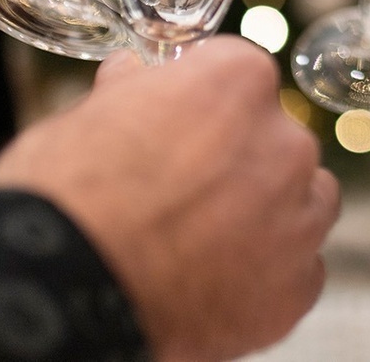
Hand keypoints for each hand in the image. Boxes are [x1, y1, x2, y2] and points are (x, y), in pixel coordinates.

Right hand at [0, 41, 338, 361]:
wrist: (65, 294)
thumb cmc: (66, 199)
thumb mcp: (82, 120)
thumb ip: (128, 94)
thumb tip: (130, 75)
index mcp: (237, 83)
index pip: (239, 74)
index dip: (204, 102)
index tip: (180, 124)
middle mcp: (284, 143)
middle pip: (276, 140)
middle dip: (238, 161)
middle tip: (183, 194)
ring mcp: (298, 218)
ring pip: (304, 202)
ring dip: (269, 214)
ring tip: (205, 241)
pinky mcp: (296, 287)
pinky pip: (297, 271)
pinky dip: (267, 276)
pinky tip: (215, 283)